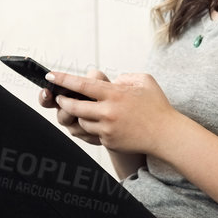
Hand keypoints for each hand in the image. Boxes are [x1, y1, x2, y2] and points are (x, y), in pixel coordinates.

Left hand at [44, 68, 178, 156]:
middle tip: (60, 97)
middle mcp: (108, 112)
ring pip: (81, 122)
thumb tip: (111, 81)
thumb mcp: (144, 81)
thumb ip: (124, 77)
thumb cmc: (157, 105)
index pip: (82, 85)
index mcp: (115, 94)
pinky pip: (93, 133)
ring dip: (79, 116)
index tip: (51, 76)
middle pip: (74, 106)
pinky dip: (93, 127)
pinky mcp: (109, 142)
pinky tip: (102, 123)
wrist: (166, 135)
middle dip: (63, 101)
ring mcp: (107, 129)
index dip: (64, 79)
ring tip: (83, 110)